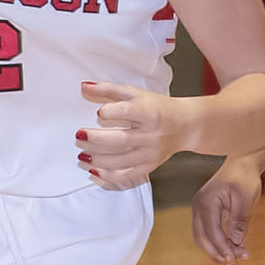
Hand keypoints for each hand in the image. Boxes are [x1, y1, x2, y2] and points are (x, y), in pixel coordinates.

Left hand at [76, 80, 191, 190]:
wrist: (185, 125)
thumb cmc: (157, 108)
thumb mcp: (135, 94)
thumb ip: (108, 89)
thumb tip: (83, 87)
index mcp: (149, 113)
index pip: (126, 112)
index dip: (107, 112)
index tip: (100, 112)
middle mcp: (151, 135)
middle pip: (119, 141)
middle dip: (95, 140)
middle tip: (79, 136)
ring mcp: (150, 153)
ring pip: (120, 161)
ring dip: (96, 159)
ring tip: (81, 154)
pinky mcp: (149, 166)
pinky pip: (125, 176)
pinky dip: (107, 176)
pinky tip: (93, 170)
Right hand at [189, 158, 262, 264]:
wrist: (242, 162)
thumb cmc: (244, 177)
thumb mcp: (246, 199)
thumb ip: (240, 221)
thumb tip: (237, 243)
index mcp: (206, 203)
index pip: (212, 232)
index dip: (223, 248)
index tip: (235, 260)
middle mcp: (198, 207)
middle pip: (201, 238)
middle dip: (217, 253)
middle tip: (233, 264)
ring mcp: (200, 210)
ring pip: (203, 237)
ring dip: (217, 249)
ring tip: (236, 258)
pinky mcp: (206, 212)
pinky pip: (209, 231)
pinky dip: (219, 241)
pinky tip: (234, 248)